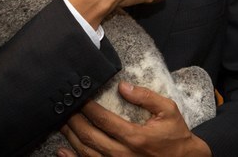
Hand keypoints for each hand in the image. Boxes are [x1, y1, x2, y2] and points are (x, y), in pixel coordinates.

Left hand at [57, 82, 211, 156]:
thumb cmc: (176, 136)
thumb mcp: (168, 111)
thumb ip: (145, 97)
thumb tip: (122, 86)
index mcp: (135, 137)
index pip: (102, 119)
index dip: (87, 107)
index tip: (78, 96)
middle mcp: (123, 154)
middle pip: (89, 136)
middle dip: (73, 121)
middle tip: (64, 107)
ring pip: (87, 152)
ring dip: (71, 137)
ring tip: (61, 122)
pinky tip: (63, 150)